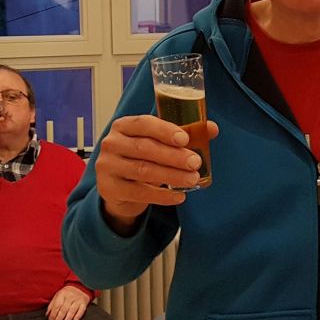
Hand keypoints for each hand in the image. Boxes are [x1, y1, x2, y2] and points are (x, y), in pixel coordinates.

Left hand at [46, 285, 89, 319]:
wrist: (80, 286)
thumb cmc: (67, 293)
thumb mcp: (58, 295)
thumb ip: (52, 305)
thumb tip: (47, 314)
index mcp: (62, 295)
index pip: (56, 306)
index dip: (53, 314)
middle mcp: (70, 297)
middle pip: (63, 309)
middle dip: (59, 319)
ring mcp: (77, 300)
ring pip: (72, 311)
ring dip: (67, 319)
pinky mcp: (84, 302)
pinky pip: (81, 310)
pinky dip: (78, 316)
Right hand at [94, 115, 219, 234]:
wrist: (120, 187)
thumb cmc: (143, 158)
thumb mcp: (159, 143)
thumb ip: (184, 134)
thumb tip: (212, 128)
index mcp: (123, 125)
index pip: (144, 123)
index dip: (165, 131)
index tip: (185, 139)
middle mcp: (111, 143)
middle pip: (145, 148)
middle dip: (174, 156)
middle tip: (196, 163)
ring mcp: (107, 166)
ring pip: (143, 170)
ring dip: (171, 175)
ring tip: (192, 179)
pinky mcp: (109, 188)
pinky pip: (139, 192)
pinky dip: (162, 195)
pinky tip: (179, 196)